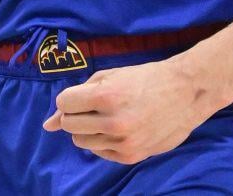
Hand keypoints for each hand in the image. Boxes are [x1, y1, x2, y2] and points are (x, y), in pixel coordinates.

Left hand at [41, 56, 207, 164]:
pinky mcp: (130, 156)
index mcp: (106, 96)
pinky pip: (99, 152)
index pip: (63, 104)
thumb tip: (47, 125)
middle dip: (76, 114)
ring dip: (88, 128)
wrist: (186, 92)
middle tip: (95, 105)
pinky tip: (118, 127)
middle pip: (69, 125)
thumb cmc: (145, 78)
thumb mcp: (111, 76)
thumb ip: (78, 95)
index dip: (70, 99)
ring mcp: (122, 142)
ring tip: (108, 116)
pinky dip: (102, 140)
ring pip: (81, 141)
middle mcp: (113, 122)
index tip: (82, 95)